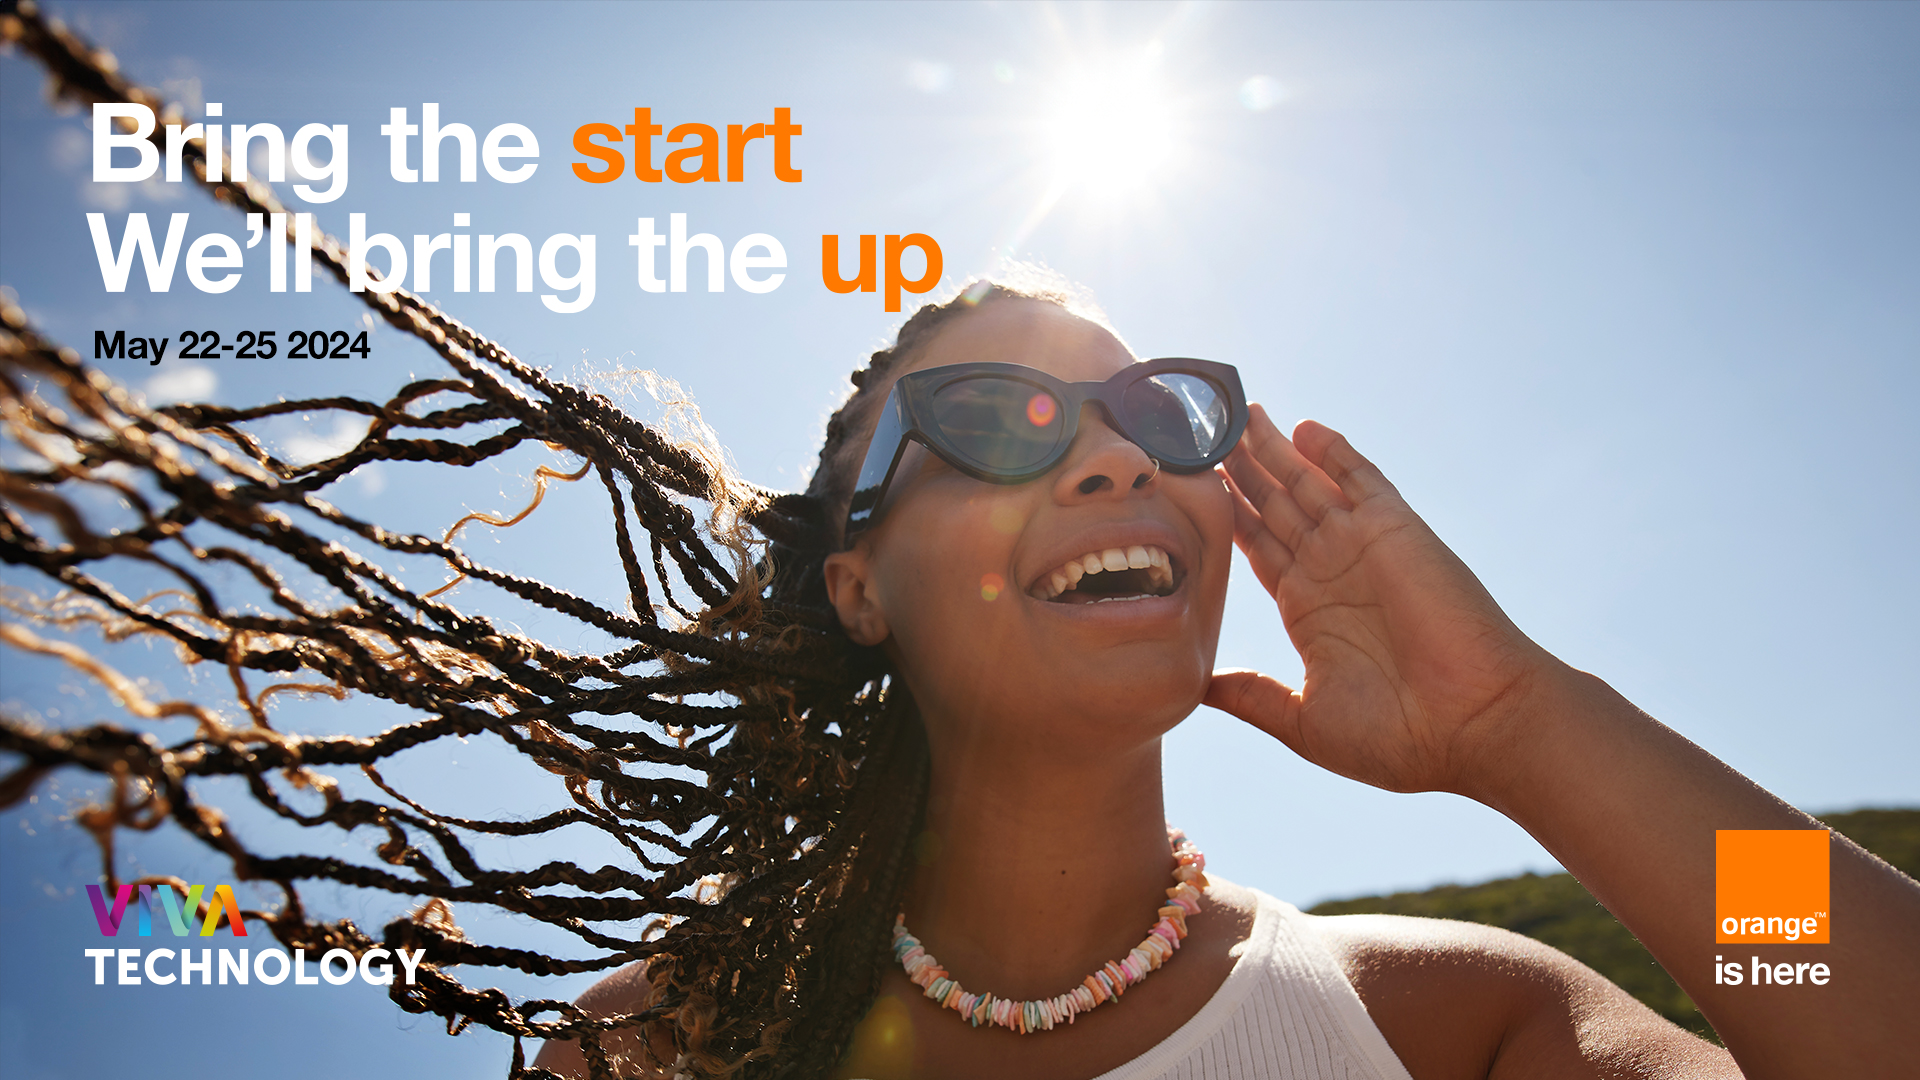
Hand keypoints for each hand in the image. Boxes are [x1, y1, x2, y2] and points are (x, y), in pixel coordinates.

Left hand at [1204, 405, 1558, 795]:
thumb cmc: (1400, 738)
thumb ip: (1254, 697)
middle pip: (1274, 505)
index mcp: (1308, 611)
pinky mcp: (1395, 530)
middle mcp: (1331, 571)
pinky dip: (1334, 452)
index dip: (1226, 515)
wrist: (1476, 727)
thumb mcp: (1304, 721)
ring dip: (1273, 450)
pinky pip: (1361, 480)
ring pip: (1307, 484)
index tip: (1190, 486)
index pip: (1257, 546)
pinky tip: (1303, 427)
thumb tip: (1199, 687)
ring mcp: (1362, 547)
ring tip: (1238, 414)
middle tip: (1203, 431)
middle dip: (1241, 470)